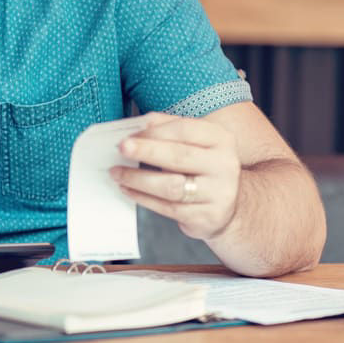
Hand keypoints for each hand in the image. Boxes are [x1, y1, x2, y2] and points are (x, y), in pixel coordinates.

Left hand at [109, 112, 241, 239]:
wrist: (226, 205)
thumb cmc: (200, 166)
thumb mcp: (193, 142)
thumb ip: (167, 128)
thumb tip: (136, 125)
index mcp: (220, 139)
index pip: (184, 129)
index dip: (154, 131)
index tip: (129, 134)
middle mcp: (224, 165)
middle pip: (178, 156)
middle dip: (145, 151)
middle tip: (120, 148)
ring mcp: (218, 193)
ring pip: (171, 186)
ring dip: (138, 179)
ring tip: (116, 173)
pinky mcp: (206, 217)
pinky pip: (168, 208)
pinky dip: (143, 198)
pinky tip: (128, 190)